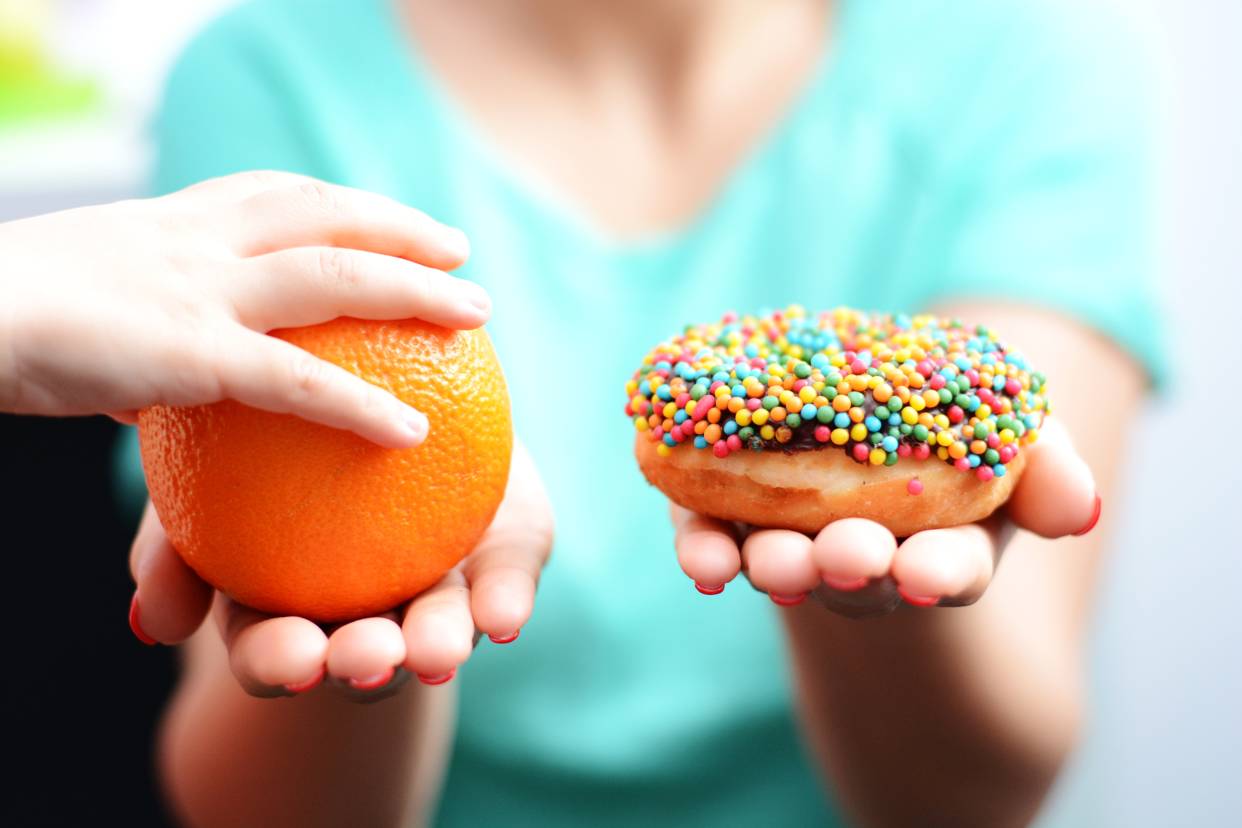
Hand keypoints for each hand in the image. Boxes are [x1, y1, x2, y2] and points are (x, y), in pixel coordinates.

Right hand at [0, 171, 484, 447]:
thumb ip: (130, 332)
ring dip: (415, 290)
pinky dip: (360, 407)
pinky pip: (297, 383)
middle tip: (458, 247)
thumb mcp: (76, 308)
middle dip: (397, 226)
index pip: (269, 195)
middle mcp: (191, 241)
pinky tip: (414, 432)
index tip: (382, 215)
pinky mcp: (190, 353)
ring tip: (477, 311)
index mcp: (164, 226)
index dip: (335, 202)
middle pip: (322, 216)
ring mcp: (196, 289)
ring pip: (333, 277)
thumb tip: (145, 379)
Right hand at [129, 438, 552, 700]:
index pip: (276, 648)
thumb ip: (172, 544)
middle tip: (364, 655)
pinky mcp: (502, 558)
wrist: (385, 387)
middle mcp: (370, 608)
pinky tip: (501, 615)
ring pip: (441, 627)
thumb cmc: (267, 439)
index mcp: (290, 605)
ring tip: (435, 649)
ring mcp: (439, 587)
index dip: (280, 663)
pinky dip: (504, 600)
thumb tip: (150, 625)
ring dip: (438, 643)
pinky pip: (506, 581)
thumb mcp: (205, 474)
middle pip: (365, 651)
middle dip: (364, 664)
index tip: (291, 658)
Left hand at [672, 418, 1099, 618]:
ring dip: (774, 565)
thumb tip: (1078, 507)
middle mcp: (860, 555)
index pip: (945, 569)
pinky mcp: (726, 514)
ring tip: (771, 561)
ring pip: (779, 562)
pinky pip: (711, 539)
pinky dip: (704, 549)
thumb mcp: (1016, 440)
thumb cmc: (952, 436)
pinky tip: (701, 559)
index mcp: (937, 544)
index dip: (939, 573)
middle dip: (849, 566)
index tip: (928, 574)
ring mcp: (790, 538)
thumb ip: (1049, 469)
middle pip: (855, 572)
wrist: (863, 416)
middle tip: (846, 557)